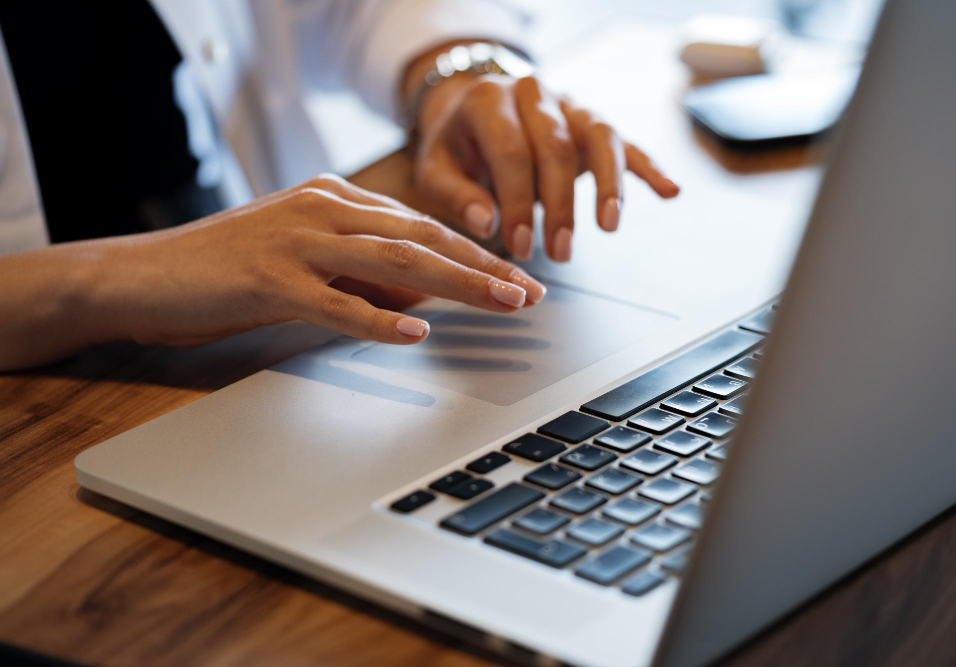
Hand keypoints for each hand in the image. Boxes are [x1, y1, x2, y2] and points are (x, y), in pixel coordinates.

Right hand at [0, 174, 546, 368]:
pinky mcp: (268, 279)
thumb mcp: (308, 261)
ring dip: (458, 283)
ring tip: (503, 303)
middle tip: (532, 292)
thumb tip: (426, 296)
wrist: (143, 274)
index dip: (476, 254)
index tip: (517, 278)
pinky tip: (416, 330)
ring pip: (395, 260)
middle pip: (423, 236)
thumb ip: (364, 271)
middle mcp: (323, 210)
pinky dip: (379, 317)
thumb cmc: (227, 270)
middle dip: (485, 266)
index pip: (422, 225)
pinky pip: (335, 301)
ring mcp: (296, 241)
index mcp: (334, 199)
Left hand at [412, 73, 679, 261]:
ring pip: (599, 136)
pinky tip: (669, 191)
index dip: (519, 202)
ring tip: (608, 226)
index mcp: (487, 100)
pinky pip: (625, 141)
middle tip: (558, 252)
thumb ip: (455, 195)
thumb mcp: (435, 169)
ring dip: (607, 186)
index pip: (512, 152)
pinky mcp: (592, 121)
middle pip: (557, 146)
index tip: (521, 246)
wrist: (473, 109)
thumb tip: (486, 223)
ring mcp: (568, 104)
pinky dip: (649, 166)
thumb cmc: (456, 147)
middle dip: (559, 205)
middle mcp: (533, 93)